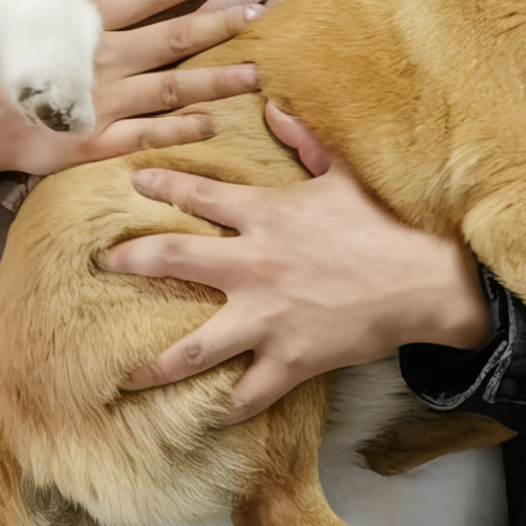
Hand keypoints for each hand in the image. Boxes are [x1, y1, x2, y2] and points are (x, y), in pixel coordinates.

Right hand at [0, 0, 260, 215]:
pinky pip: (151, 134)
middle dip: (220, 26)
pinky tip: (213, 122)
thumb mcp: (23, 14)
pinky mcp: (98, 143)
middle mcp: (102, 60)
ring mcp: (103, 104)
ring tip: (254, 74)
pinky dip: (184, 128)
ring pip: (174, 89)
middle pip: (174, 39)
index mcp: (84, 23)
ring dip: (219, 80)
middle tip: (258, 17)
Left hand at [110, 104, 495, 422]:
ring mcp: (267, 317)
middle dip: (130, 261)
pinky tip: (205, 420)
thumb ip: (304, 141)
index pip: (198, 194)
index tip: (131, 180)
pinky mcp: (289, 360)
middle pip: (173, 259)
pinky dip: (227, 410)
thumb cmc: (383, 226)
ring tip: (121, 377)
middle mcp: (254, 265)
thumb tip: (275, 105)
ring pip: (193, 347)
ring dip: (153, 365)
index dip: (161, 182)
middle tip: (102, 265)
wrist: (424, 282)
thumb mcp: (343, 175)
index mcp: (265, 215)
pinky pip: (248, 394)